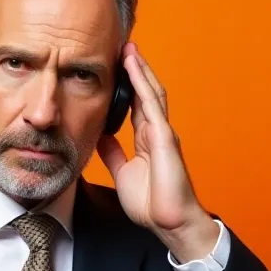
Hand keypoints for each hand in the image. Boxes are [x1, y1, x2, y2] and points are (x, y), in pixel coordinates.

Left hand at [97, 42, 218, 260]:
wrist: (169, 222)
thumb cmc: (153, 203)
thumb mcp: (123, 172)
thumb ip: (114, 153)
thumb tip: (101, 135)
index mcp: (148, 139)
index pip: (136, 103)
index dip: (127, 84)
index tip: (115, 66)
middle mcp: (157, 131)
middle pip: (145, 92)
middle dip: (135, 69)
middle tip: (122, 47)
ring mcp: (162, 132)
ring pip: (151, 92)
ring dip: (139, 69)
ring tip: (128, 48)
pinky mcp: (164, 137)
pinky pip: (151, 104)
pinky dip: (141, 82)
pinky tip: (132, 67)